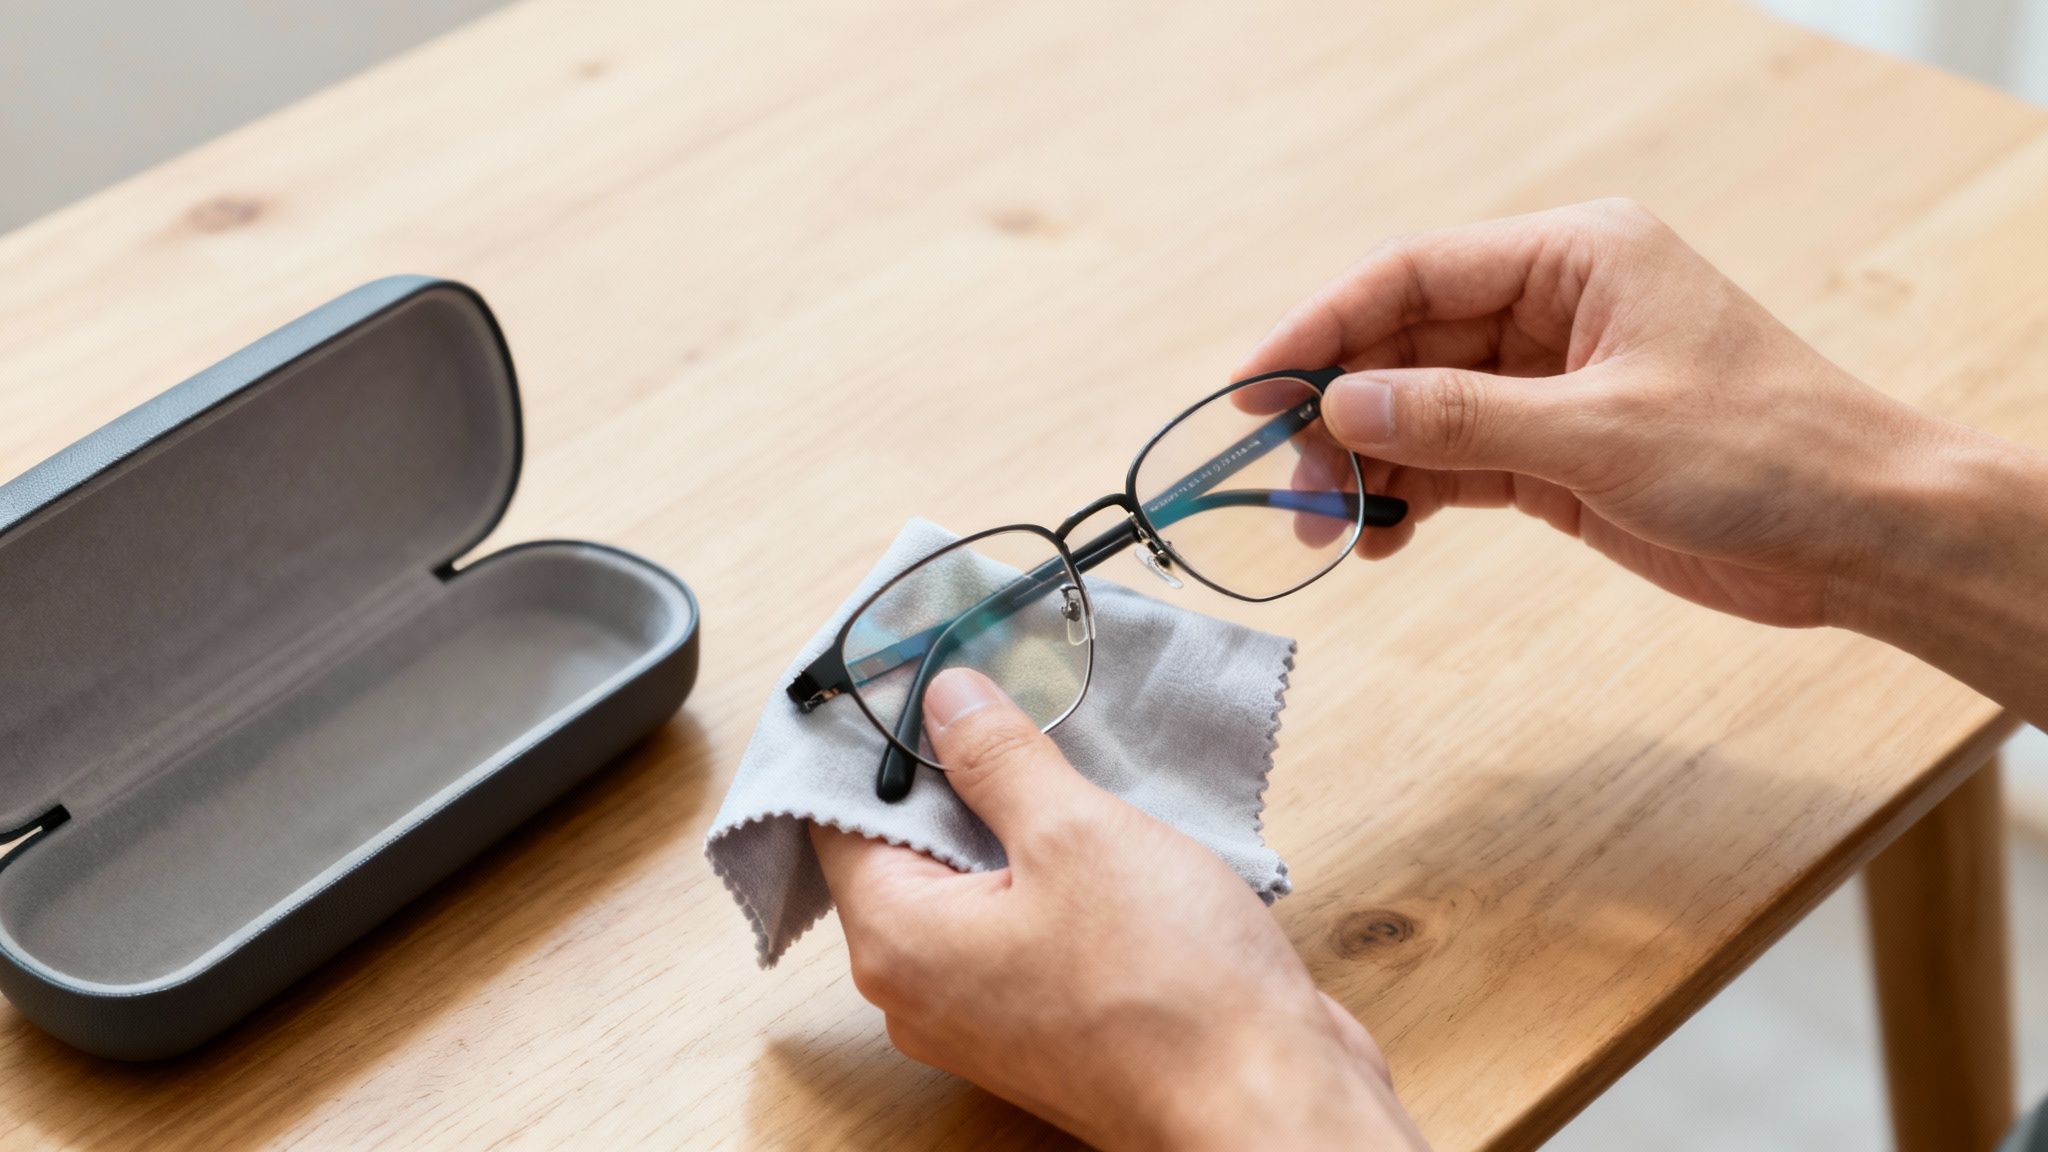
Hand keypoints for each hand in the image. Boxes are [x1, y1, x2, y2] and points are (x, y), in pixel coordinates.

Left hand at [811, 668, 1427, 1150]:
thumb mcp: (1075, 834)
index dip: (877, 737)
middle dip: (953, 768)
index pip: (838, 815)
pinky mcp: (1050, 1018)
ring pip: (973, 881)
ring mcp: (987, 1010)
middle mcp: (924, 988)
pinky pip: (1024, 920)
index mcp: (899, 942)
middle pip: (905, 847)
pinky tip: (1101, 818)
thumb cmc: (1168, 988)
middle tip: (1000, 687)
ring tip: (1061, 744)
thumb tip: (945, 699)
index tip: (917, 668)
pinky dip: (1051, 866)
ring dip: (1014, 815)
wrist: (1265, 1102)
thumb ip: (998, 759)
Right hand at [1241, 197, 1969, 628]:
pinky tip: (1376, 535)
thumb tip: (1341, 407)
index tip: (1253, 384)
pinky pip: (1452, 465)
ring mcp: (1550, 383)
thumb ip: (1461, 418)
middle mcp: (1553, 308)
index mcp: (1575, 256)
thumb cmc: (1766, 451)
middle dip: (1338, 411)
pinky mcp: (1554, 455)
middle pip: (1404, 344)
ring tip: (1320, 523)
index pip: (1414, 273)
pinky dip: (1409, 497)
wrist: (1861, 534)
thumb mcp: (1601, 432)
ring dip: (1364, 464)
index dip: (1322, 325)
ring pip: (1418, 411)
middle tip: (1286, 480)